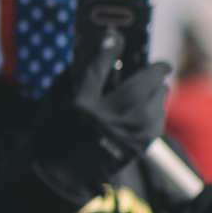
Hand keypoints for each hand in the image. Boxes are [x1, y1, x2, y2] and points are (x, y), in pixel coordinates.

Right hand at [30, 29, 171, 198]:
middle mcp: (106, 118)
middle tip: (161, 64)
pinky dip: (157, 111)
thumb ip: (67, 78)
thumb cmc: (51, 134)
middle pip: (139, 85)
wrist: (59, 175)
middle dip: (154, 70)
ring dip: (159, 91)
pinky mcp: (134, 148)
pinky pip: (155, 123)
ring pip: (153, 104)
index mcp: (81, 105)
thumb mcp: (50, 102)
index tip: (117, 37)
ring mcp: (123, 134)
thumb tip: (88, 57)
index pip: (99, 68)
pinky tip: (155, 106)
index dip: (110, 48)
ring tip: (159, 84)